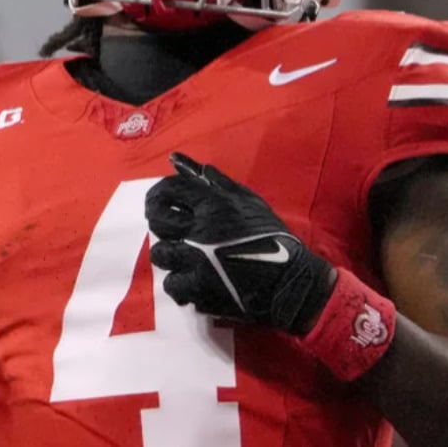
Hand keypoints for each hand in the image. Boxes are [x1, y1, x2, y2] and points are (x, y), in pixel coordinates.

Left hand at [145, 152, 336, 334]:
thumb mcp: (247, 201)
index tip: (159, 203)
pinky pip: (172, 284)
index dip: (157, 195)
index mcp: (213, 204)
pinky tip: (192, 281)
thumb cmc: (271, 236)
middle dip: (160, 224)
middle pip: (157, 221)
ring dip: (171, 256)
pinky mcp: (200, 288)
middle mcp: (201, 229)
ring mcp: (198, 260)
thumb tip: (178, 160)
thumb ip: (212, 181)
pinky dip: (180, 284)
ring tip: (186, 258)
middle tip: (171, 232)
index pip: (169, 190)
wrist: (290, 280)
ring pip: (161, 254)